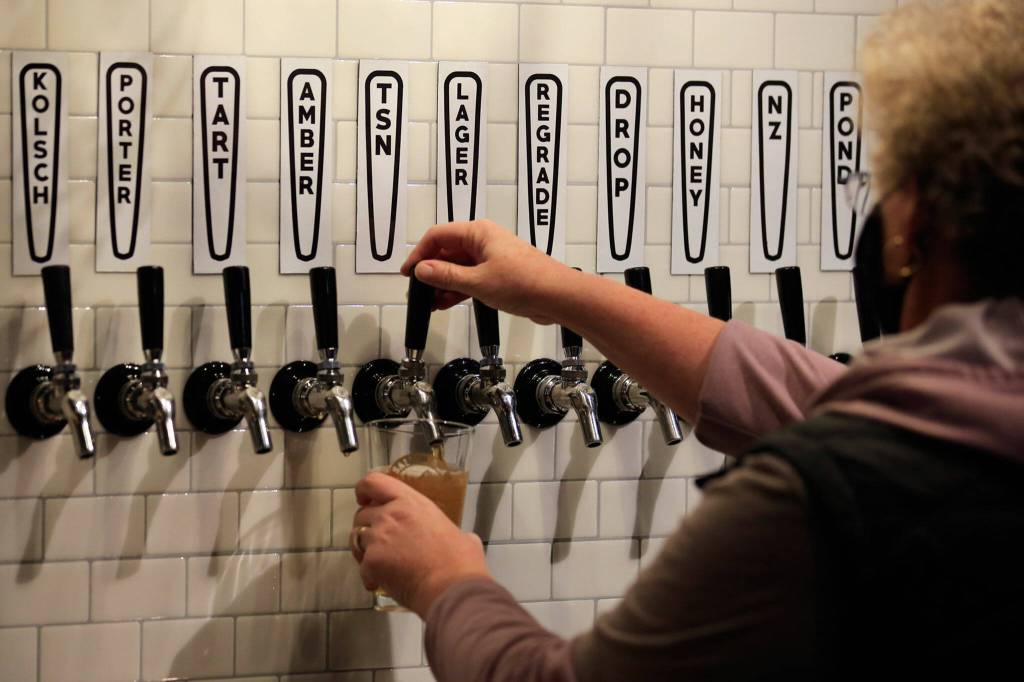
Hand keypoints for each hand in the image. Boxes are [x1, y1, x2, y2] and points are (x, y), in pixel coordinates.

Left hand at [351, 472, 491, 616]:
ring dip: (365, 549)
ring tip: (381, 563)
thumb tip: (460, 540)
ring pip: (357, 539)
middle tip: (381, 541)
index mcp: (411, 503)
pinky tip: (382, 583)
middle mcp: (390, 515)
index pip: (374, 482)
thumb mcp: (461, 535)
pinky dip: (369, 575)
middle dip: (368, 527)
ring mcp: (378, 539)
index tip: (366, 500)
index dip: (364, 491)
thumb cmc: (460, 562)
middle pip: (362, 514)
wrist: (451, 589)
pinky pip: (362, 566)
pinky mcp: (371, 562)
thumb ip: (449, 531)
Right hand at [401, 220, 580, 323]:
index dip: (419, 254)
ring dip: (443, 283)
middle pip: (447, 251)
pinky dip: (458, 289)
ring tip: (429, 303)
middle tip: (417, 292)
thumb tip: (422, 270)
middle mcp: (483, 241)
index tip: (407, 273)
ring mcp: (492, 257)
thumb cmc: (522, 283)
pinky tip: (446, 303)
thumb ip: (447, 276)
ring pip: (459, 267)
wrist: (557, 296)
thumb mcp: (478, 282)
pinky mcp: (499, 274)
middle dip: (431, 271)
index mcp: (478, 233)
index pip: (438, 235)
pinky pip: (471, 277)